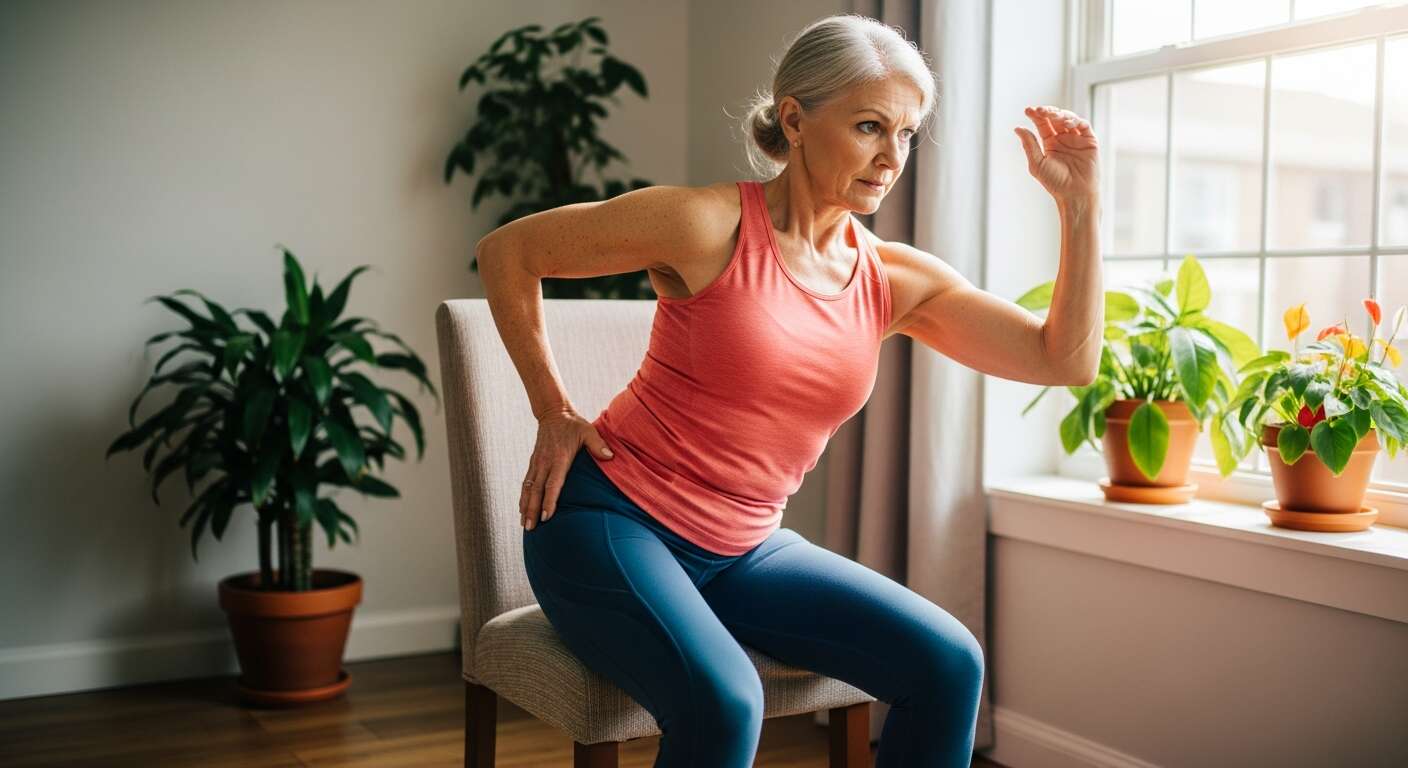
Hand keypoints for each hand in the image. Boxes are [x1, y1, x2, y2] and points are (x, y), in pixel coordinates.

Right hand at [520, 407, 614, 529]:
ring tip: (524, 524)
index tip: (547, 516)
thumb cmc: (574, 424)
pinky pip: (526, 483)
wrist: (553, 413)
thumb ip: (598, 444)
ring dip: (525, 507)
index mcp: (558, 458)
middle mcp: (545, 462)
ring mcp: (537, 463)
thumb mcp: (588, 431)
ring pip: (528, 488)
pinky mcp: (533, 463)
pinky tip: (522, 509)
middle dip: (533, 510)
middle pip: (537, 490)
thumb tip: (610, 457)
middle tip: (530, 528)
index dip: (549, 501)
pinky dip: (523, 497)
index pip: (552, 484)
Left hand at [1015, 106, 1098, 202]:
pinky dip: (1076, 121)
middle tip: (1039, 110)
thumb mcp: (1037, 163)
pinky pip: (1083, 125)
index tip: (1028, 110)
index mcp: (1049, 143)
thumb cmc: (1055, 182)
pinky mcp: (1089, 140)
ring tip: (1052, 116)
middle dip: (1047, 111)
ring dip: (1060, 114)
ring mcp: (1076, 138)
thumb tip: (1018, 128)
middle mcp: (1063, 138)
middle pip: (1055, 118)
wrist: (1075, 193)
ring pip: (1068, 118)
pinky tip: (1067, 124)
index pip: (1042, 124)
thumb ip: (1029, 145)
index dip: (1036, 115)